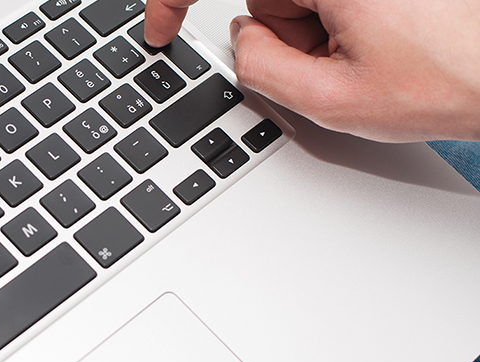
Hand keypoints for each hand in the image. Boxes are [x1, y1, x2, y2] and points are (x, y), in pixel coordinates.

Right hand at [144, 0, 479, 141]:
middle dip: (285, 32)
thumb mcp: (333, 99)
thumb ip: (260, 68)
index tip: (162, 30)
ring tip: (369, 53)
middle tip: (334, 63)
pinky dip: (337, 16)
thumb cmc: (453, 79)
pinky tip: (380, 37)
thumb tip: (240, 40)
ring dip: (317, 28)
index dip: (171, 1)